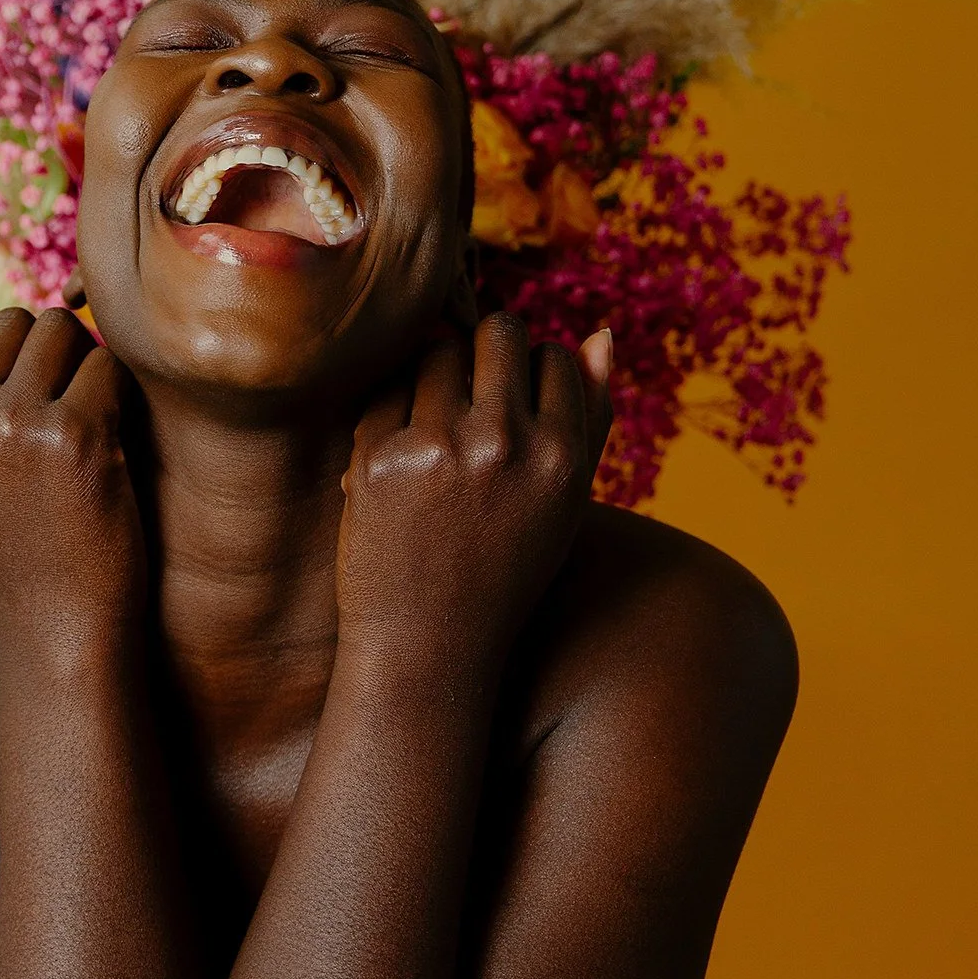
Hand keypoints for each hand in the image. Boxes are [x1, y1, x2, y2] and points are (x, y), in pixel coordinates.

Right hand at [0, 304, 145, 654]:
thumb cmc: (18, 539)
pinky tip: (114, 447)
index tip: (26, 397)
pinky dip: (120, 396)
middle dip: (51, 354)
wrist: (60, 625)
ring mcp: (9, 422)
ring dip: (87, 367)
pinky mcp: (72, 433)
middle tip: (67, 418)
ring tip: (88, 430)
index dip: (3, 347)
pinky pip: (107, 364)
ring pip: (62, 330)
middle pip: (17, 320)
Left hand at [336, 315, 612, 668]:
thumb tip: (599, 333)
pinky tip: (401, 456)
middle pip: (499, 332)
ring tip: (437, 431)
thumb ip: (590, 420)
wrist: (427, 646)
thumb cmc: (503, 570)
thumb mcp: (563, 505)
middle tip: (472, 397)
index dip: (533, 375)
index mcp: (562, 457)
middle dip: (486, 352)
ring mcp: (438, 447)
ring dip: (436, 377)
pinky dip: (393, 413)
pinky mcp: (378, 456)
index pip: (555, 355)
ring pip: (439, 352)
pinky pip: (388, 389)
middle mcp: (505, 444)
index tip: (516, 408)